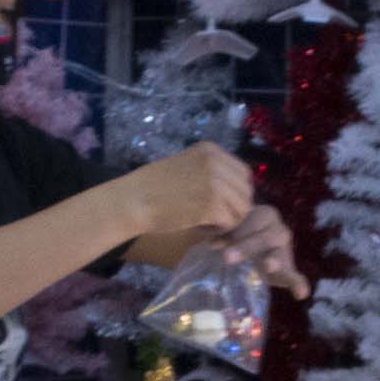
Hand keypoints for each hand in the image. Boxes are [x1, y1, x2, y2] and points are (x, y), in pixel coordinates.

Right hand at [129, 141, 254, 237]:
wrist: (134, 200)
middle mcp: (216, 163)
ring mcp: (216, 184)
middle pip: (245, 191)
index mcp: (211, 150)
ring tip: (208, 223)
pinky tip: (202, 228)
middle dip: (235, 208)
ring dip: (228, 220)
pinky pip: (230, 223)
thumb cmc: (153, 186)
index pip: (243, 173)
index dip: (237, 192)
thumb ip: (210, 171)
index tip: (222, 203)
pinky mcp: (212, 206)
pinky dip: (218, 230)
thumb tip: (236, 189)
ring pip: (242, 208)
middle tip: (216, 218)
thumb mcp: (186, 165)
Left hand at [219, 203, 308, 295]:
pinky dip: (297, 283)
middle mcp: (276, 229)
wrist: (251, 245)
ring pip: (279, 254)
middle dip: (246, 247)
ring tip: (270, 267)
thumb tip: (209, 243)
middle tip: (227, 257)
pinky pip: (294, 275)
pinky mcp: (287, 268)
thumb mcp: (227, 228)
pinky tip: (301, 293)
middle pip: (262, 238)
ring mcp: (283, 249)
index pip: (248, 219)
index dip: (231, 231)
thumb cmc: (235, 233)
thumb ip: (217, 231)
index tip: (213, 244)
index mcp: (262, 215)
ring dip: (274, 260)